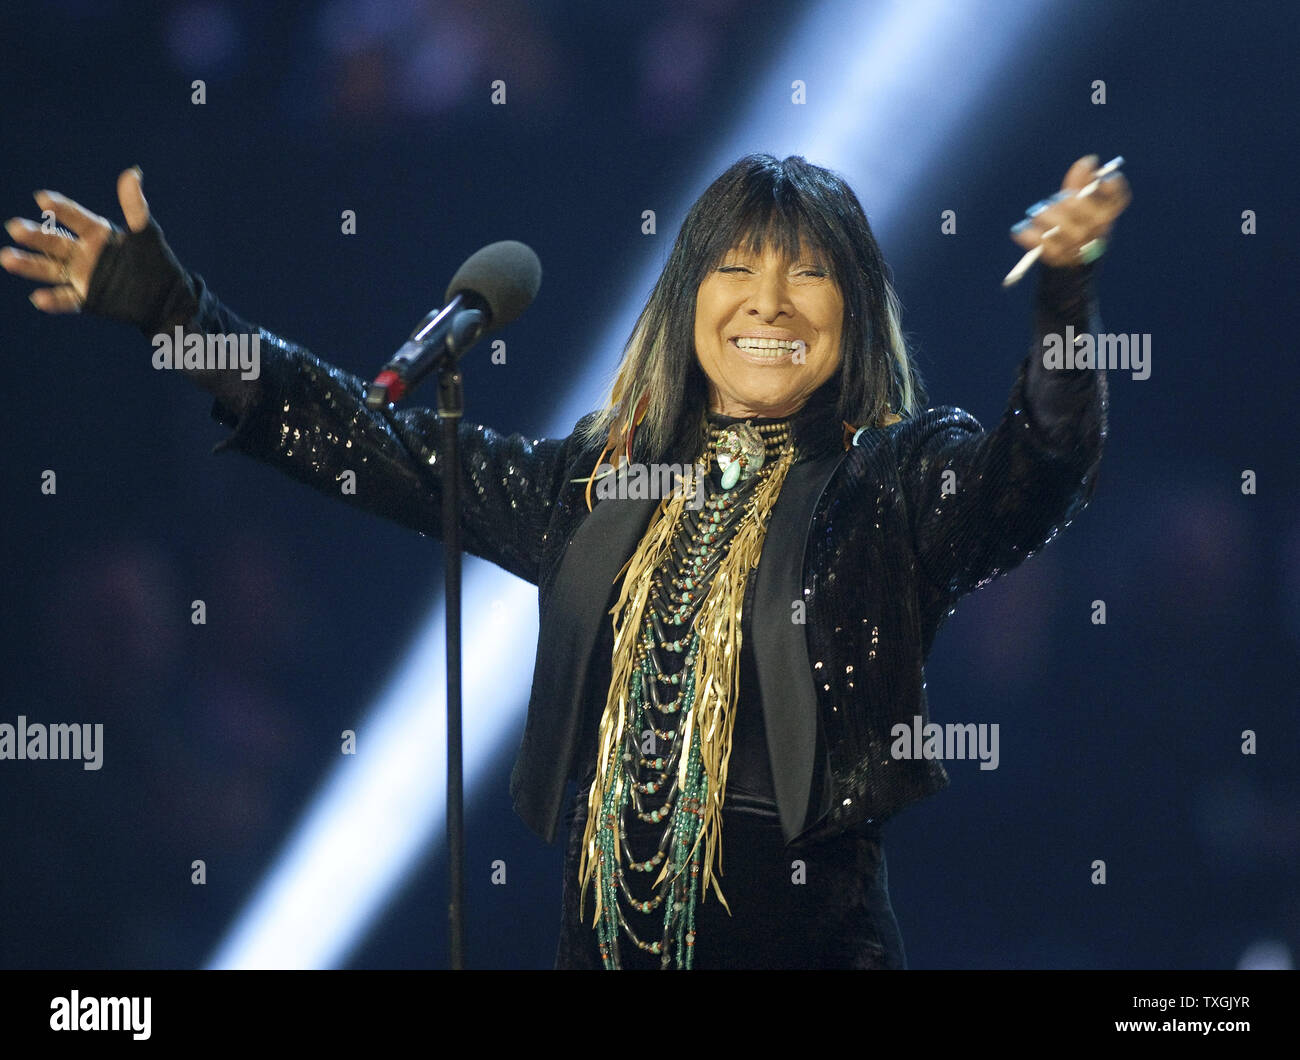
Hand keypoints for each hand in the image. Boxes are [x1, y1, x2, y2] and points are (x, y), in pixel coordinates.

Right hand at [1, 167, 149, 312]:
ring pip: (50, 269)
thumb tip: (133, 172)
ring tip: (7, 258)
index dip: (60, 208)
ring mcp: (82, 276)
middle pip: (54, 242)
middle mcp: (83, 253)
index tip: (43, 198)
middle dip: (35, 236)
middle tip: (15, 227)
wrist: (166, 298)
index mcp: (97, 234)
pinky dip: (53, 301)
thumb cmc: (157, 262)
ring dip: (29, 264)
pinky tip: (38, 298)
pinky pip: (67, 299)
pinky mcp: (88, 299)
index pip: (75, 218)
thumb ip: (135, 208)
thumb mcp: (147, 235)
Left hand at [1010, 155, 1130, 266]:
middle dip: (1067, 200)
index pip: (1117, 199)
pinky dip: (1031, 237)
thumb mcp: (1081, 204)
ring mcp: (1079, 246)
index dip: (1112, 186)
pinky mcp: (1060, 258)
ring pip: (1064, 228)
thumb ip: (1082, 182)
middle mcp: (1097, 230)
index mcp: (1107, 215)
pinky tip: (1022, 230)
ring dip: (1047, 217)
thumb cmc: (1075, 223)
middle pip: (1083, 210)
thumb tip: (1088, 161)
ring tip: (1036, 214)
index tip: (1102, 176)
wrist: (1069, 262)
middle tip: (1057, 197)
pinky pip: (1045, 246)